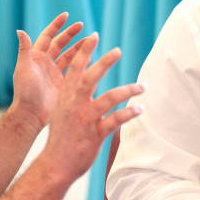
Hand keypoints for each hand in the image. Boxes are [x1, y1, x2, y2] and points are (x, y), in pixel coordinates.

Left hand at [11, 13, 85, 126]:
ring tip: (90, 41)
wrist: (32, 115)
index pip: (48, 36)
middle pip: (60, 44)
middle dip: (71, 34)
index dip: (56, 25)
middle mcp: (46, 63)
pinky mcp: (63, 84)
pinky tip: (90, 58)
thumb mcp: (24, 68)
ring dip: (79, 48)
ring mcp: (55, 74)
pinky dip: (82, 63)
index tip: (66, 16)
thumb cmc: (25, 92)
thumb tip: (20, 30)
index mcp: (36, 57)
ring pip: (69, 56)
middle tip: (82, 26)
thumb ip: (24, 49)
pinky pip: (74, 70)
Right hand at [40, 34, 144, 181]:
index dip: (84, 51)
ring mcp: (85, 119)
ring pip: (108, 99)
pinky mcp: (95, 135)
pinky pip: (115, 121)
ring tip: (143, 86)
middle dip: (104, 63)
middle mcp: (74, 105)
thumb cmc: (62, 135)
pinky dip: (129, 114)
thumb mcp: (62, 109)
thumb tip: (84, 72)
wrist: (55, 163)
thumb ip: (73, 91)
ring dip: (128, 91)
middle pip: (90, 78)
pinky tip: (140, 109)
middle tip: (118, 50)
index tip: (93, 36)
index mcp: (66, 96)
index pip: (75, 68)